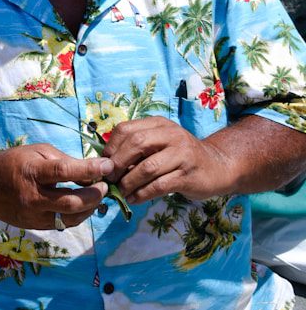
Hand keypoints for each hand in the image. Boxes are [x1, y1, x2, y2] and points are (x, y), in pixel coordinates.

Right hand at [0, 143, 113, 229]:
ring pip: (71, 218)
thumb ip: (62, 160)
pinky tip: (84, 204)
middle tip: (105, 185)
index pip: (64, 171)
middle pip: (72, 202)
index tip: (107, 165)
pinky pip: (63, 224)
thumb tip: (89, 170)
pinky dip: (78, 215)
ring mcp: (34, 216)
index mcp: (32, 172)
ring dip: (90, 208)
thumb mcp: (36, 151)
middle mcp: (33, 197)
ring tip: (98, 195)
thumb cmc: (13, 162)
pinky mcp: (36, 227)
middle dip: (95, 195)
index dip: (89, 169)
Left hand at [102, 117, 233, 203]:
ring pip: (148, 167)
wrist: (218, 166)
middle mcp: (170, 134)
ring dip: (129, 182)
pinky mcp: (188, 175)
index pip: (126, 128)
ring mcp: (181, 154)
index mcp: (158, 124)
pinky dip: (142, 194)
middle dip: (118, 163)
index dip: (111, 146)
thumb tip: (108, 165)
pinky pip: (159, 185)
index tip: (104, 163)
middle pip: (136, 143)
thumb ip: (137, 149)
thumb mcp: (160, 144)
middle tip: (109, 178)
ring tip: (121, 192)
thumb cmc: (180, 156)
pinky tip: (134, 200)